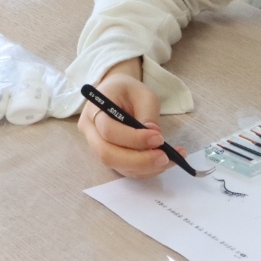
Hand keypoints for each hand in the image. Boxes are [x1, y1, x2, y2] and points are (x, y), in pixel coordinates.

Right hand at [77, 60, 177, 177]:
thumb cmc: (128, 90)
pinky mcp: (110, 157)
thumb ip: (147, 113)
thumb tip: (154, 135)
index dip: (133, 138)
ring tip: (169, 160)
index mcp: (94, 110)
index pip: (108, 130)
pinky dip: (145, 170)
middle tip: (164, 157)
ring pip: (116, 166)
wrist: (116, 93)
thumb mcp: (142, 93)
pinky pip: (125, 170)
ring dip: (145, 167)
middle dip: (138, 160)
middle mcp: (91, 132)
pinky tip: (163, 163)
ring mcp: (98, 147)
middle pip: (107, 154)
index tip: (159, 138)